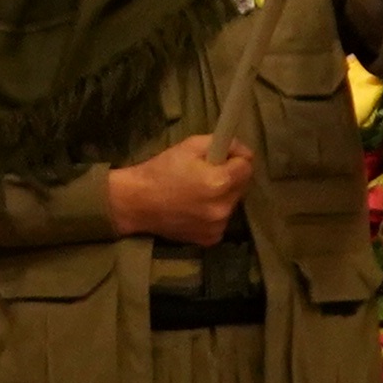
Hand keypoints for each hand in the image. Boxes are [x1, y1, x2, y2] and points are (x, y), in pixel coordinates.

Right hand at [107, 134, 255, 246]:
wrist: (135, 203)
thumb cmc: (161, 170)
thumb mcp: (189, 145)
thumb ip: (222, 143)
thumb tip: (242, 151)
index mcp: (219, 182)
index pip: (247, 165)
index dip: (234, 157)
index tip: (221, 156)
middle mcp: (223, 207)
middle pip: (241, 186)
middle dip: (229, 177)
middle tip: (205, 174)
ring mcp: (217, 226)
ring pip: (232, 204)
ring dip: (221, 196)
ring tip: (197, 193)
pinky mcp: (210, 239)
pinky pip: (221, 221)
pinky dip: (212, 214)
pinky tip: (193, 209)